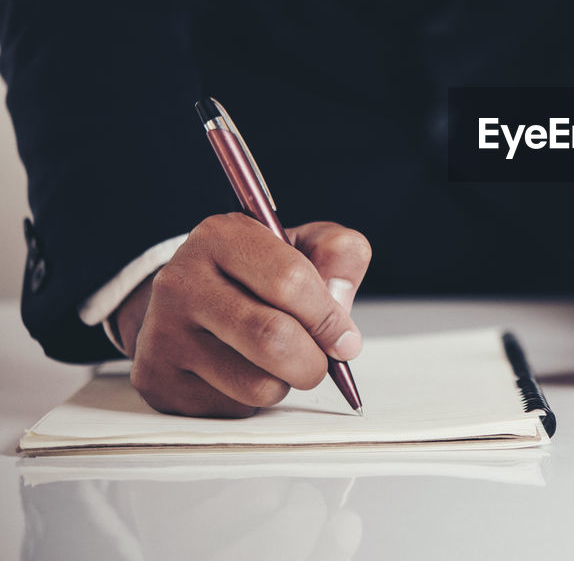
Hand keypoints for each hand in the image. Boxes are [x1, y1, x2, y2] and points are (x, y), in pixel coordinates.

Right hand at [111, 213, 370, 417]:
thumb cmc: (260, 274)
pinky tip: (241, 372)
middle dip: (314, 360)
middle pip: (272, 338)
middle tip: (322, 361)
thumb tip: (339, 303)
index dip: (329, 318)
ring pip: (256, 384)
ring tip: (276, 361)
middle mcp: (181, 280)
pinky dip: (252, 401)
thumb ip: (340, 254)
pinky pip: (231, 408)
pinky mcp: (157, 379)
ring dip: (285, 382)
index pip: (289, 281)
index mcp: (221, 236)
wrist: (191, 301)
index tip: (345, 339)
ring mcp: (163, 332)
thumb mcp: (307, 244)